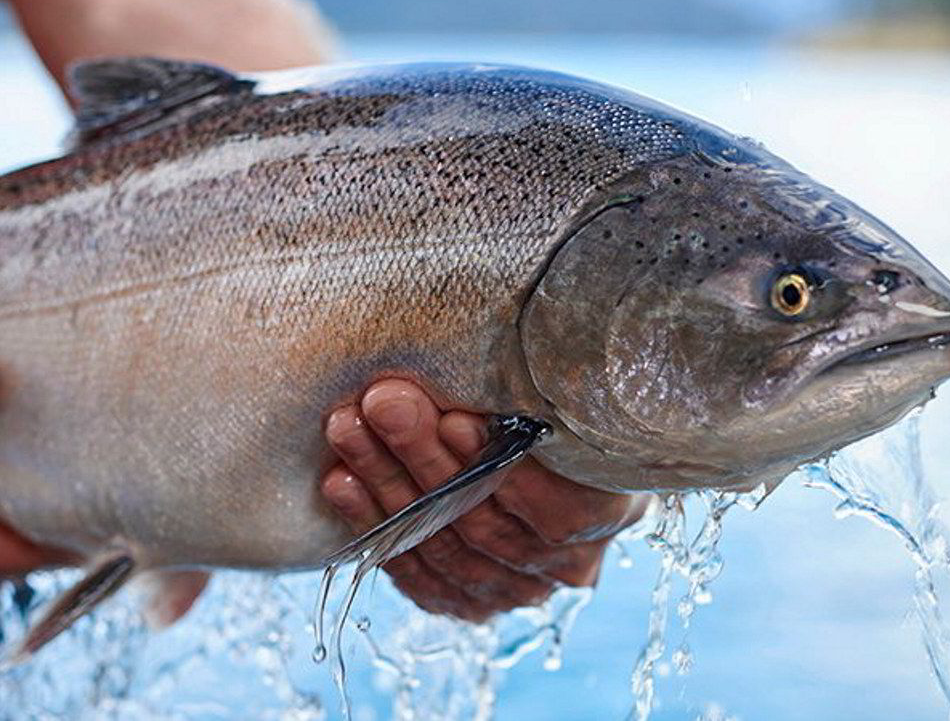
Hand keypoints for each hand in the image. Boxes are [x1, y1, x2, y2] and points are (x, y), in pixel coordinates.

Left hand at [319, 380, 648, 622]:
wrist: (557, 458)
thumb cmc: (559, 404)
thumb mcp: (566, 388)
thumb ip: (537, 386)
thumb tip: (491, 351)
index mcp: (609, 509)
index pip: (551, 502)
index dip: (497, 461)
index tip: (453, 417)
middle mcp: (566, 563)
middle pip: (482, 518)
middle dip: (424, 456)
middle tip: (383, 403)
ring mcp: (515, 588)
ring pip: (440, 543)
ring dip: (385, 482)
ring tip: (348, 427)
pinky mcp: (468, 598)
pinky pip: (414, 568)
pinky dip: (372, 524)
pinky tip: (340, 481)